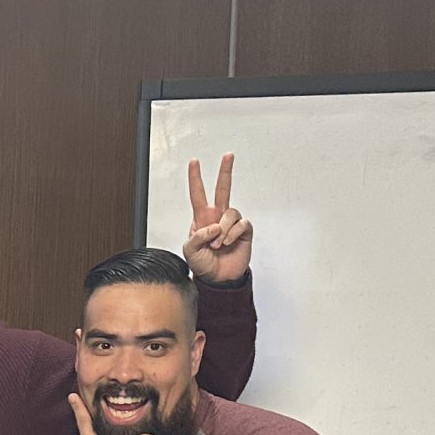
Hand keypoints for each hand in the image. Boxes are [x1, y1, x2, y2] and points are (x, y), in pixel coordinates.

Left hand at [181, 154, 252, 284]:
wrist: (218, 278)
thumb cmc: (203, 265)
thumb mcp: (190, 251)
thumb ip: (196, 237)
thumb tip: (213, 225)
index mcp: (201, 218)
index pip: (198, 194)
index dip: (195, 178)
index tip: (194, 162)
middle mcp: (217, 217)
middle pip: (223, 189)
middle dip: (225, 171)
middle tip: (228, 155)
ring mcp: (231, 223)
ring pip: (230, 212)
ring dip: (222, 229)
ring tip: (217, 244)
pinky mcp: (244, 231)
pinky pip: (241, 224)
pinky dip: (232, 234)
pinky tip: (227, 243)